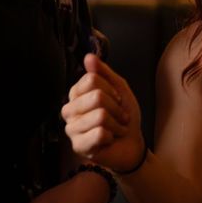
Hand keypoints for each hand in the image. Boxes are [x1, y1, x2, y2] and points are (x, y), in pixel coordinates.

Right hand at [60, 54, 144, 171]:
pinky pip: (100, 134)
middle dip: (116, 108)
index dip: (111, 90)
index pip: (92, 79)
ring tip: (116, 129)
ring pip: (100, 116)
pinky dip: (112, 136)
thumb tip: (89, 57)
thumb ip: (104, 73)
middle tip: (119, 117)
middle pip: (97, 97)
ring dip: (116, 124)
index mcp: (76, 94)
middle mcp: (69, 110)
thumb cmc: (124, 118)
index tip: (117, 100)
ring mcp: (71, 129)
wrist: (132, 145)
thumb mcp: (119, 90)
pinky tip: (109, 140)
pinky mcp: (78, 146)